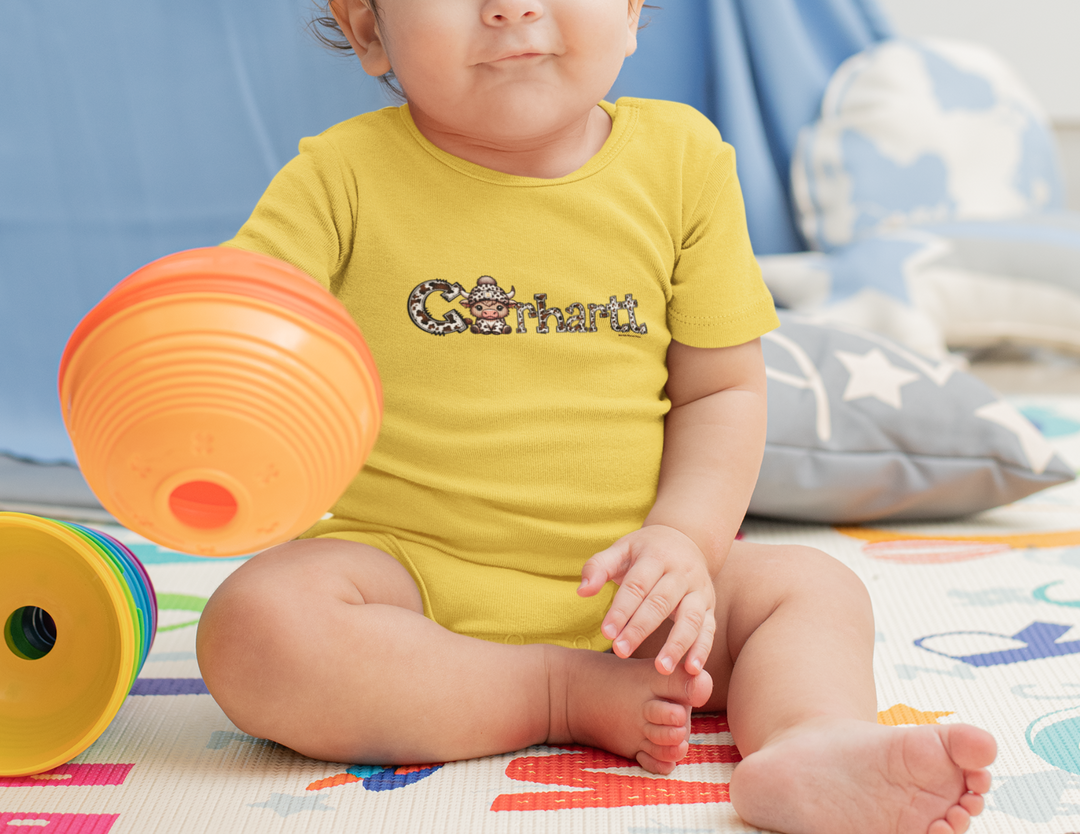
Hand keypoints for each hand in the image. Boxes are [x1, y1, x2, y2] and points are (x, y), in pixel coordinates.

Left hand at [578, 525, 715, 675]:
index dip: (621, 610)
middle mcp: (681, 573)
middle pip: (660, 603)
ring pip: (690, 618)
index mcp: (656, 557)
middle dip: (640, 629)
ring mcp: (699, 590)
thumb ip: (598, 567)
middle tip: (621, 652)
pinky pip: (709, 629)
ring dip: (677, 645)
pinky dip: (702, 649)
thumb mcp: (621, 549)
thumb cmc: (645, 550)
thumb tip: (582, 591)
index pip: (637, 585)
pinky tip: (692, 670)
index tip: (606, 633)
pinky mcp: (710, 606)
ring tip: (662, 668)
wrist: (687, 539)